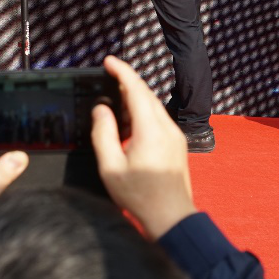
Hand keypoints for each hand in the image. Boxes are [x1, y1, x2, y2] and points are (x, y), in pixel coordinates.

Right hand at [90, 55, 195, 240]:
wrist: (172, 217)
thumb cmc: (141, 196)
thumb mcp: (111, 167)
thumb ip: (103, 134)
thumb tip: (102, 110)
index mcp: (150, 129)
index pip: (136, 89)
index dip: (122, 71)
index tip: (109, 61)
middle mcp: (167, 127)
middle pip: (147, 94)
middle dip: (128, 80)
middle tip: (108, 74)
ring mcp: (175, 135)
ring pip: (154, 106)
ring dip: (136, 96)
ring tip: (116, 94)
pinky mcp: (177, 144)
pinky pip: (159, 118)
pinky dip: (144, 110)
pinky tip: (131, 119)